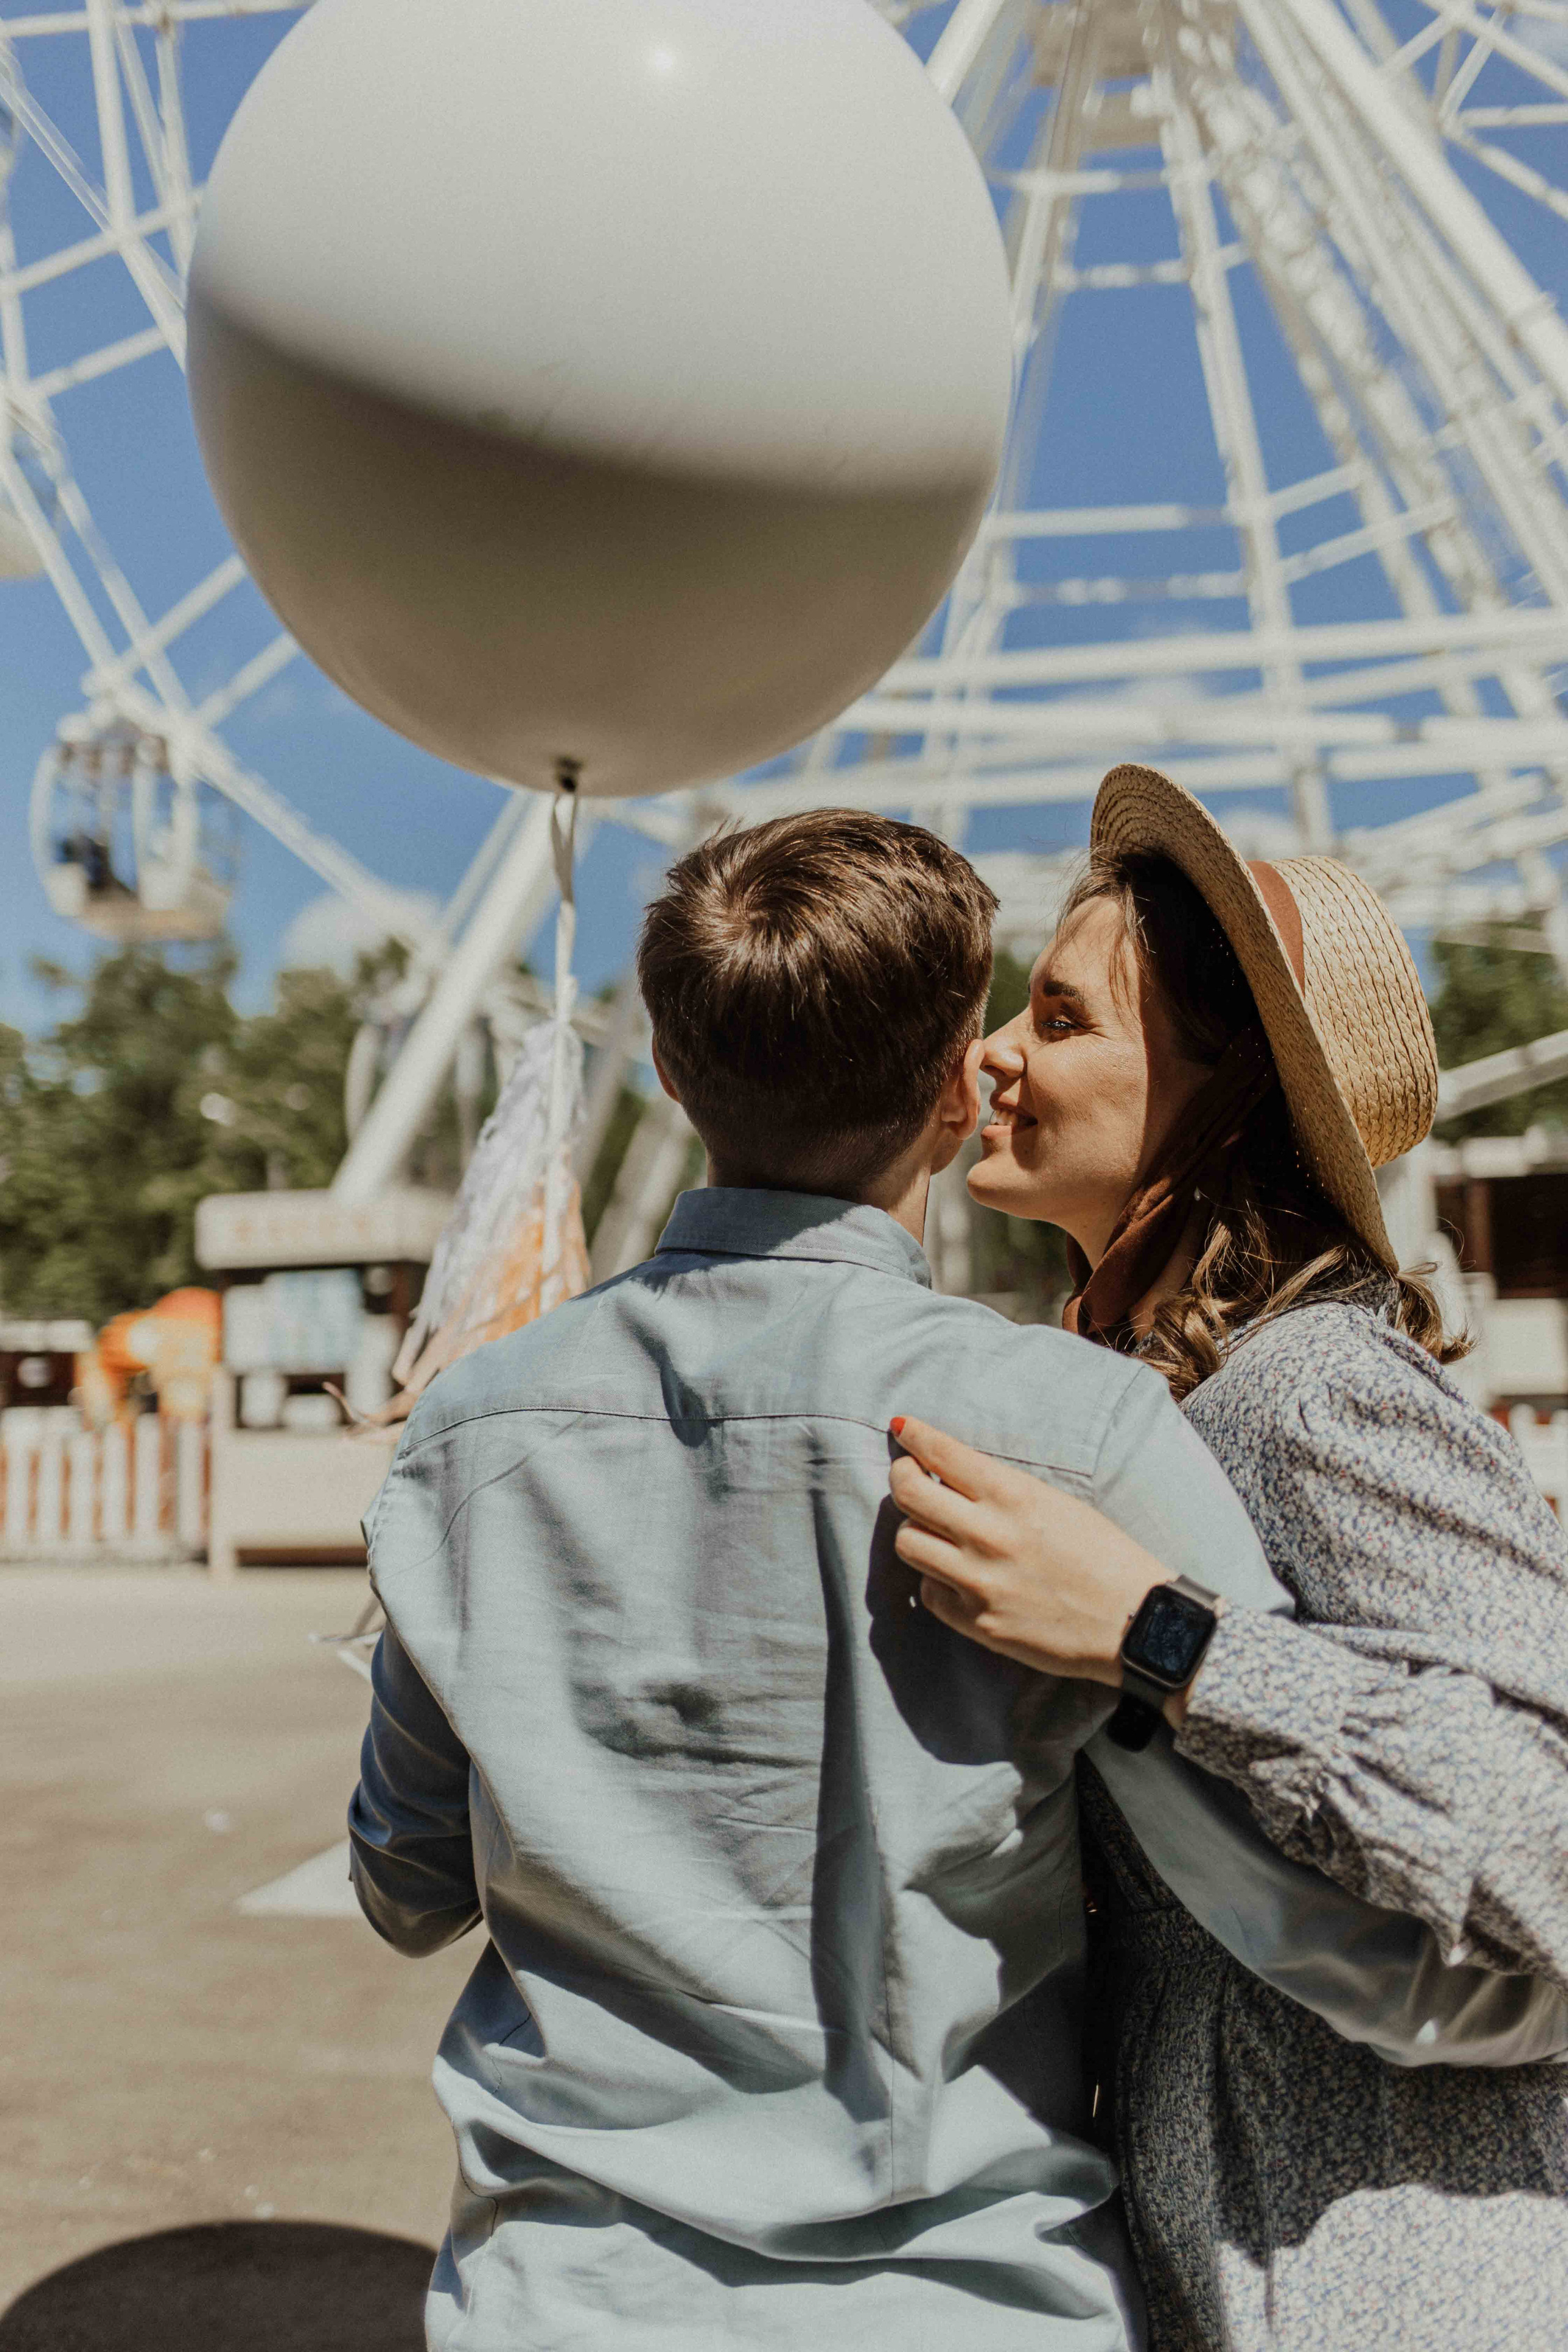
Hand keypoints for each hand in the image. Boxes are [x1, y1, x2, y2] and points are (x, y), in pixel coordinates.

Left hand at [888, 1415, 1168, 1688]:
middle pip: (907, 1493)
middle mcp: (989, 1535)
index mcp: (1013, 1496)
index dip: (913, 1436)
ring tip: (935, 1532)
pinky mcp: (978, 1623)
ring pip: (907, 1543)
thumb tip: (951, 1475)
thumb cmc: (1104, 1556)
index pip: (941, 1453)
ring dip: (916, 1532)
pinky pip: (929, 1592)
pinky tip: (958, 1577)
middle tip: (910, 1479)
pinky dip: (937, 1580)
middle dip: (902, 1479)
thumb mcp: (1057, 1504)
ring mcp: (979, 1581)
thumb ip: (1001, 1491)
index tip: (902, 1429)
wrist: (1136, 1622)